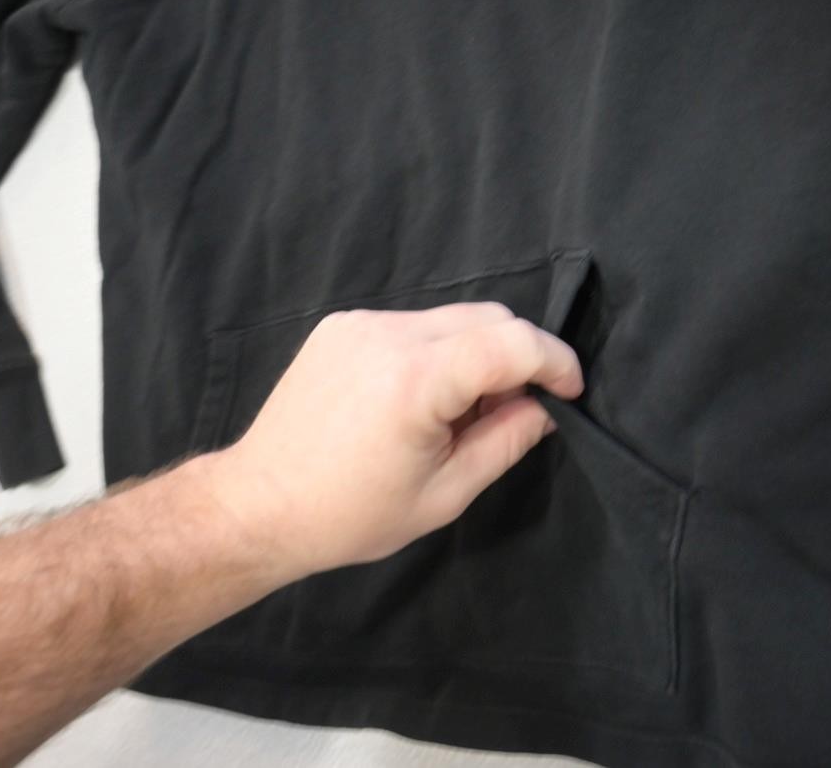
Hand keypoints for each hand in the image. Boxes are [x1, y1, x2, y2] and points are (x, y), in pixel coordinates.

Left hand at [203, 303, 583, 576]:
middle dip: (519, 356)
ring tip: (458, 413)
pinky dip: (436, 351)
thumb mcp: (445, 494)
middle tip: (515, 411)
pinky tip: (418, 399)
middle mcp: (388, 335)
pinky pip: (414, 324)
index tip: (569, 392)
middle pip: (487, 317)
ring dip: (476, 353)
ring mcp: (360, 324)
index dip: (555, 361)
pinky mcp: (342, 325)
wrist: (260, 504)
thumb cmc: (352, 514)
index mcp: (415, 381)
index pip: (511, 341)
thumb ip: (506, 440)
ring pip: (452, 317)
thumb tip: (544, 407)